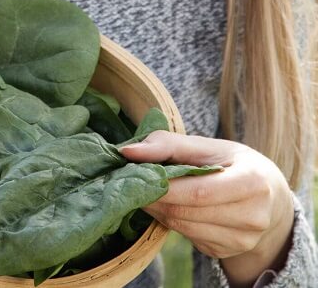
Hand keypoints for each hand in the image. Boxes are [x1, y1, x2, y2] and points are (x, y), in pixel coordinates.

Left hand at [120, 131, 294, 286]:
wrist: (268, 197)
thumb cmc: (234, 164)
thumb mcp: (209, 146)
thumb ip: (168, 145)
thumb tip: (128, 151)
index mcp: (252, 183)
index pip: (198, 192)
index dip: (164, 186)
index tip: (137, 174)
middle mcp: (252, 217)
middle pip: (187, 212)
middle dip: (154, 198)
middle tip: (133, 182)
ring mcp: (241, 240)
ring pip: (183, 227)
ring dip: (158, 210)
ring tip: (147, 191)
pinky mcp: (225, 252)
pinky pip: (187, 237)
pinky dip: (170, 220)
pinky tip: (168, 205)